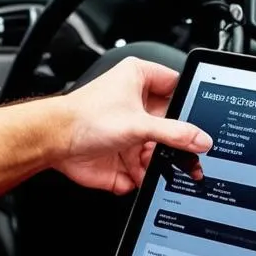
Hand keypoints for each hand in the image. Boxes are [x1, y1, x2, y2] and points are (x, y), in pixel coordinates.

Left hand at [56, 59, 211, 194]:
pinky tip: (137, 174)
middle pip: (171, 124)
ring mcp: (130, 130)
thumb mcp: (139, 123)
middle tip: (186, 153)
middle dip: (174, 143)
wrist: (53, 143)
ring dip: (157, 162)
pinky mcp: (123, 154)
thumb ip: (175, 134)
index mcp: (140, 79)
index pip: (177, 86)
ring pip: (158, 150)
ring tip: (152, 165)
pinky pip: (143, 168)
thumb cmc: (83, 118)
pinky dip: (143, 176)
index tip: (202, 121)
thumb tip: (201, 139)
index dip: (190, 104)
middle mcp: (136, 103)